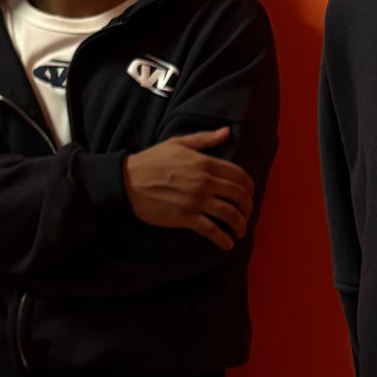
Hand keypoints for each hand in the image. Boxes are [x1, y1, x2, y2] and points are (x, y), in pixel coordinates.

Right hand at [123, 128, 254, 247]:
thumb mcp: (178, 143)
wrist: (126, 181)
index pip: (239, 175)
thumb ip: (205, 139)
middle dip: (248, 207)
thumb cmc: (151, 161)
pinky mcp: (185, 218)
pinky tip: (227, 244)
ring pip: (230, 214)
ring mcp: (196, 201)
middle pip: (239, 195)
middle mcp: (205, 182)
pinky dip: (223, 239)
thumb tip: (226, 132)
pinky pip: (211, 230)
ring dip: (240, 225)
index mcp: (205, 163)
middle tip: (247, 213)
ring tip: (240, 231)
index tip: (249, 194)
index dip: (249, 187)